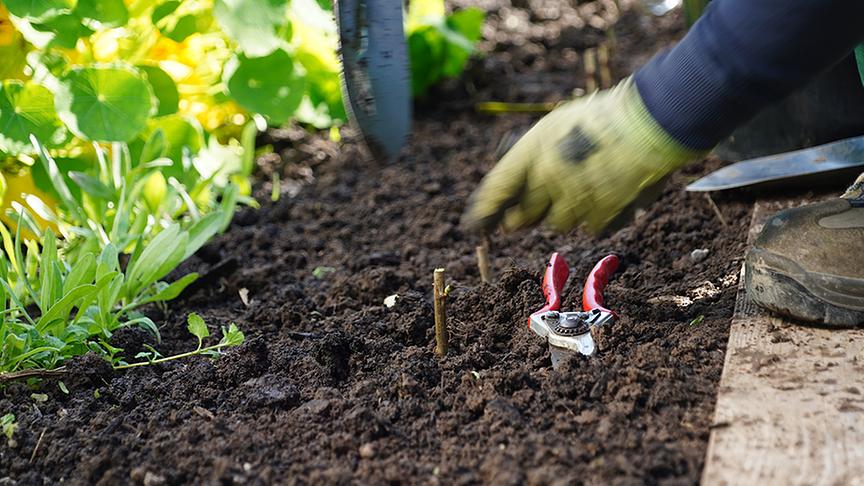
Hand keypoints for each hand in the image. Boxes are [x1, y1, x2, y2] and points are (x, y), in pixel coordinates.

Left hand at [462, 78, 705, 233]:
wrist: (652, 122)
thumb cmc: (603, 119)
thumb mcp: (556, 126)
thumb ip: (534, 157)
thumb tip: (518, 187)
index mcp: (532, 152)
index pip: (496, 190)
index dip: (484, 211)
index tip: (477, 224)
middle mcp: (548, 179)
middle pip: (521, 218)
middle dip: (522, 217)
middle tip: (526, 215)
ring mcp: (575, 201)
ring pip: (557, 223)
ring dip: (565, 212)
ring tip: (585, 187)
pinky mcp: (601, 217)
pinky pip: (588, 228)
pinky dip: (594, 217)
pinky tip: (607, 194)